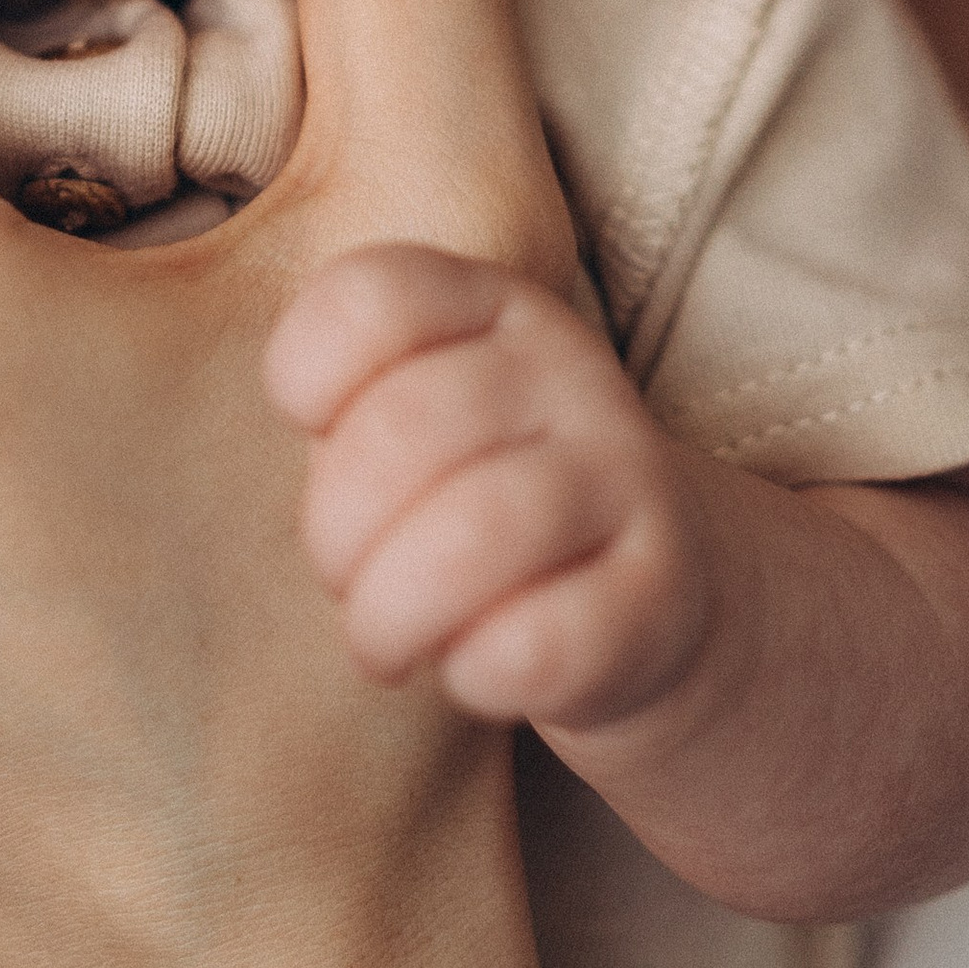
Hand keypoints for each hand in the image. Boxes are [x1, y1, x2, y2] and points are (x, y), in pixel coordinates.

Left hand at [268, 248, 715, 742]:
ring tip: (384, 643)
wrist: (650, 601)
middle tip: (344, 579)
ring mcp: (628, 477)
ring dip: (389, 612)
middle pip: (403, 427)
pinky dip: (473, 671)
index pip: (375, 296)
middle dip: (335, 531)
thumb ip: (350, 416)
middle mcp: (569, 372)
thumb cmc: (478, 504)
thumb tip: (315, 465)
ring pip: (476, 531)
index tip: (311, 432)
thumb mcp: (413, 430)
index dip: (305, 372)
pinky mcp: (663, 596)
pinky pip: (540, 641)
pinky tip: (470, 671)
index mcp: (492, 308)